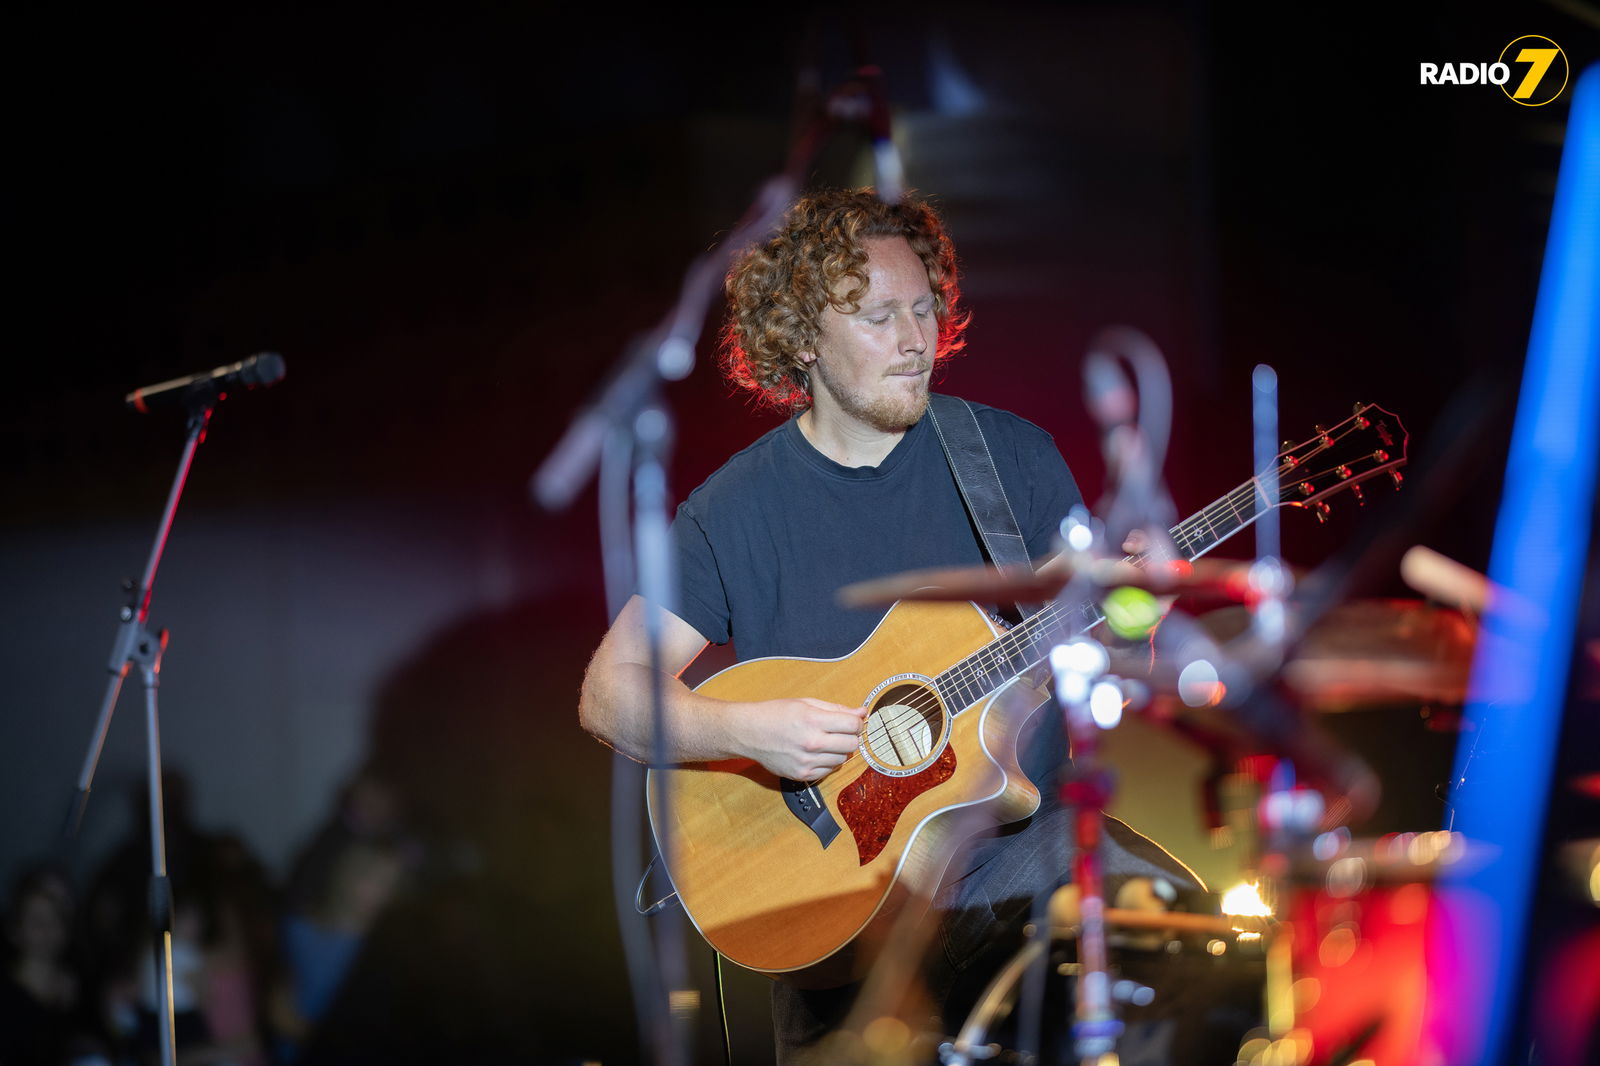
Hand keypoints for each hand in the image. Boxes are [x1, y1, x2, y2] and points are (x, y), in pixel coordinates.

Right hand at [731, 697, 866, 782]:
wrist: (749, 733)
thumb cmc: (775, 714)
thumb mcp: (806, 703)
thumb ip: (836, 709)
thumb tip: (861, 712)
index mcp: (813, 720)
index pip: (853, 725)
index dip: (857, 722)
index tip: (853, 721)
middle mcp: (812, 742)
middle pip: (852, 744)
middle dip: (851, 736)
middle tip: (841, 731)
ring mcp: (807, 761)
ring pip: (842, 759)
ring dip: (839, 750)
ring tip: (825, 741)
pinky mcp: (802, 775)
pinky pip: (829, 770)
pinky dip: (828, 762)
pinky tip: (817, 753)